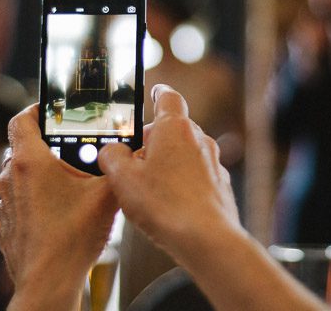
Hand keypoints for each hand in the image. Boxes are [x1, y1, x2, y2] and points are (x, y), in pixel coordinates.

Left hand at [0, 104, 117, 309]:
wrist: (49, 283)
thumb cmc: (72, 239)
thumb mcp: (106, 195)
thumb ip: (117, 168)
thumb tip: (130, 154)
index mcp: (29, 161)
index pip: (21, 118)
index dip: (37, 109)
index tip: (51, 111)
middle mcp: (9, 178)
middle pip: (23, 147)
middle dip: (47, 146)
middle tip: (71, 151)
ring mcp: (3, 203)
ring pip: (19, 175)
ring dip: (39, 174)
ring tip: (67, 184)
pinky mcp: (5, 224)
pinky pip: (16, 201)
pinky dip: (32, 199)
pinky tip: (56, 210)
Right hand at [98, 84, 240, 258]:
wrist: (207, 239)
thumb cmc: (166, 205)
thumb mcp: (122, 179)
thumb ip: (111, 157)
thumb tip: (110, 152)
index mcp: (175, 128)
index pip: (168, 97)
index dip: (159, 93)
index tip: (156, 91)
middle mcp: (198, 140)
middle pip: (174, 128)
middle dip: (154, 139)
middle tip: (134, 158)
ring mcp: (213, 163)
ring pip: (186, 153)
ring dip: (168, 162)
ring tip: (149, 185)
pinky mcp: (220, 186)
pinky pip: (197, 176)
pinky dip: (183, 182)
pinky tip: (169, 203)